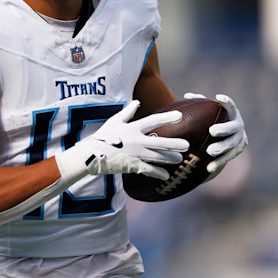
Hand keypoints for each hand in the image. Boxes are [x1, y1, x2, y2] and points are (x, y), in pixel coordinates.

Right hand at [56, 100, 188, 181]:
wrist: (91, 155)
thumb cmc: (103, 136)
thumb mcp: (114, 121)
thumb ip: (128, 112)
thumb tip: (137, 101)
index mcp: (132, 128)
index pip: (153, 120)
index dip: (167, 117)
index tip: (180, 115)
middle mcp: (136, 140)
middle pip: (159, 142)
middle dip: (174, 144)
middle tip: (186, 145)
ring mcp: (134, 154)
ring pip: (156, 157)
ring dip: (169, 158)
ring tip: (180, 159)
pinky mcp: (131, 165)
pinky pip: (147, 170)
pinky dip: (157, 173)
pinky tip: (166, 176)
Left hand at [184, 92, 247, 174]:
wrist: (222, 139)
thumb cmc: (211, 121)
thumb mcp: (206, 113)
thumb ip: (199, 103)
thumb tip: (187, 96)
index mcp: (231, 114)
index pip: (231, 106)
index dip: (227, 102)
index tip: (218, 97)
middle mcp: (238, 126)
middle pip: (233, 127)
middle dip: (224, 129)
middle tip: (212, 131)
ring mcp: (239, 139)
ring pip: (232, 144)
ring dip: (222, 147)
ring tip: (210, 151)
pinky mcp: (236, 151)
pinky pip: (228, 157)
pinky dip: (219, 162)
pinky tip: (209, 167)